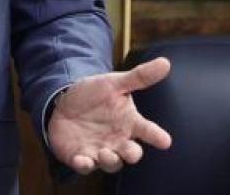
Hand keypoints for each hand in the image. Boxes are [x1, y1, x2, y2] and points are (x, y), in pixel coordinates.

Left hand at [47, 57, 171, 174]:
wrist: (64, 101)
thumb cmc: (95, 94)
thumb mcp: (114, 83)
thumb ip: (139, 77)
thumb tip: (165, 62)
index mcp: (129, 122)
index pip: (148, 130)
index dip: (157, 136)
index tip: (165, 141)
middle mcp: (118, 140)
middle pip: (131, 153)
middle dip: (132, 154)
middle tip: (130, 151)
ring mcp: (100, 150)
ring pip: (111, 164)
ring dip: (110, 161)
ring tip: (104, 152)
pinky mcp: (81, 157)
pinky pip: (85, 166)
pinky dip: (84, 165)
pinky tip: (81, 159)